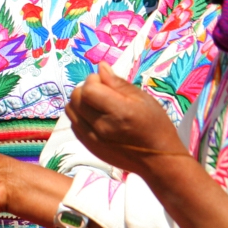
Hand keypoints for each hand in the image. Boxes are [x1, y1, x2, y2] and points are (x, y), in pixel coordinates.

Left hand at [66, 62, 184, 175]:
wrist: (157, 160)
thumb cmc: (155, 126)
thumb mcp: (143, 99)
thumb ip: (118, 83)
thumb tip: (101, 67)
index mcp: (119, 112)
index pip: (88, 90)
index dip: (93, 80)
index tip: (104, 81)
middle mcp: (102, 127)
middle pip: (76, 99)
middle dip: (85, 89)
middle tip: (101, 91)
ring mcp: (93, 139)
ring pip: (71, 111)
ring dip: (79, 102)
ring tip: (96, 104)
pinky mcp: (89, 147)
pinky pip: (74, 125)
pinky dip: (80, 116)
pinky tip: (95, 117)